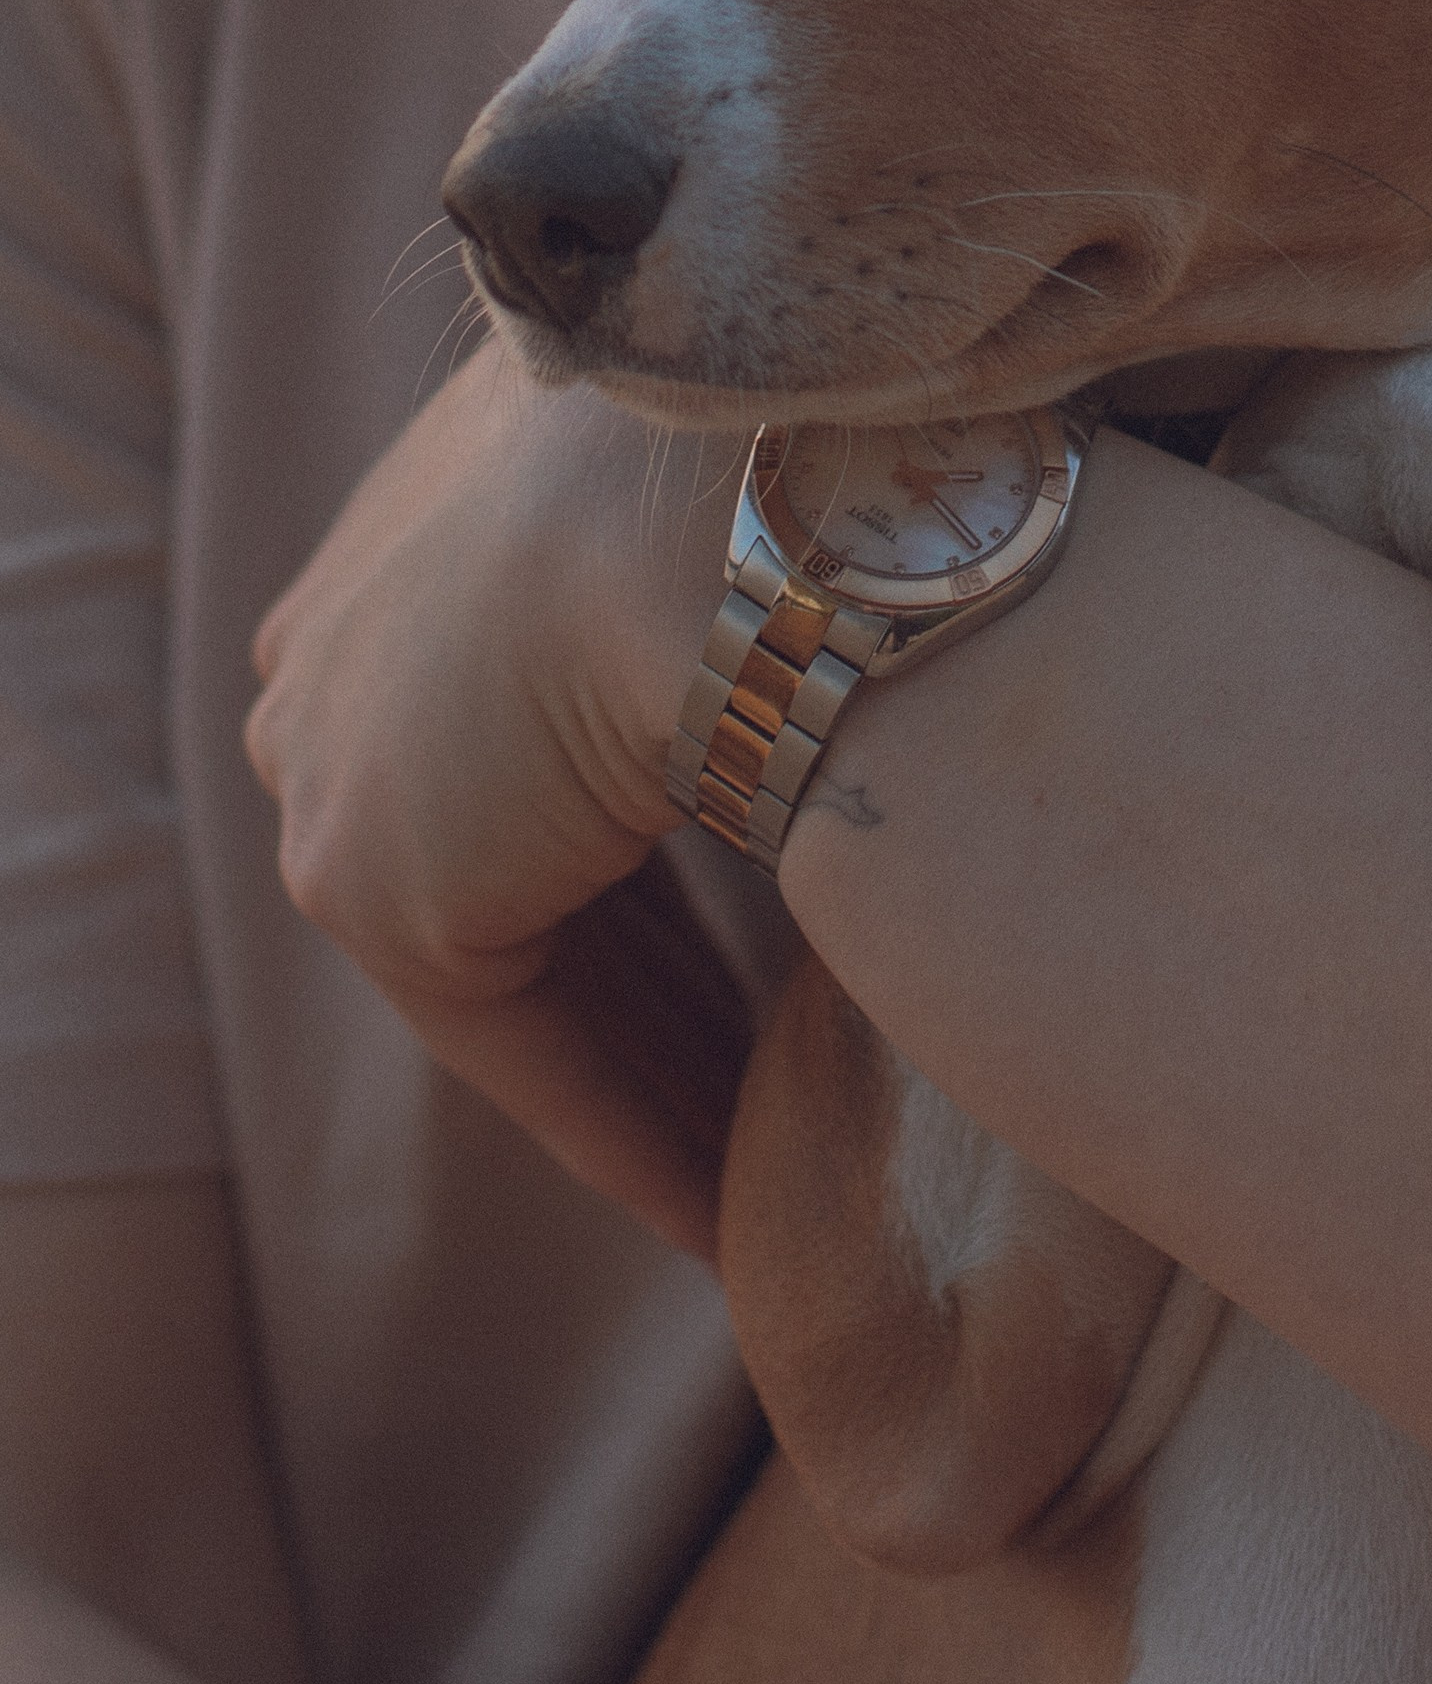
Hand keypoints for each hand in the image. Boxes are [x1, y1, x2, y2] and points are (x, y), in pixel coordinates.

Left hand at [246, 345, 752, 1255]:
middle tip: (764, 1071)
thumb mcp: (735, 505)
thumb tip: (843, 632)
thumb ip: (710, 582)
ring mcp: (336, 764)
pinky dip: (625, 1128)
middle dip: (646, 971)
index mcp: (419, 529)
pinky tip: (713, 1211)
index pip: (523, 729)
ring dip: (650, 1070)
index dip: (638, 840)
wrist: (739, 501)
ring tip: (762, 1167)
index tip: (743, 927)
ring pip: (517, 955)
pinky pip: (517, 1043)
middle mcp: (340, 647)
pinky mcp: (370, 884)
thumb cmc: (792, 472)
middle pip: (511, 851)